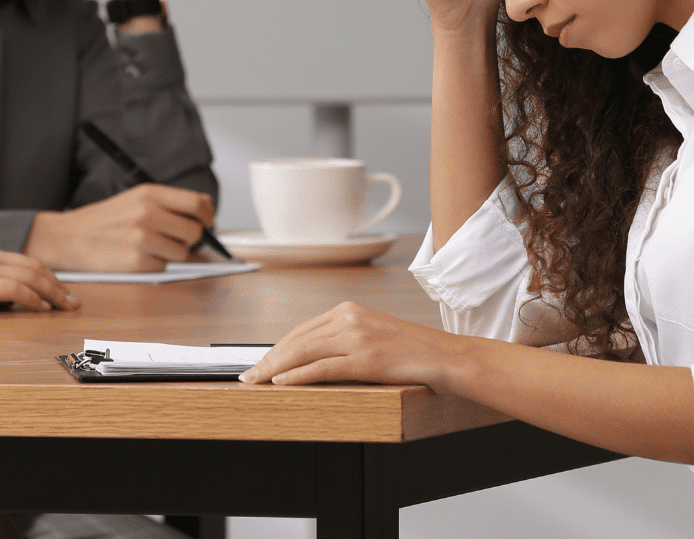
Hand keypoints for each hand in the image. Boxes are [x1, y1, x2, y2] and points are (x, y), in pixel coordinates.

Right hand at [0, 241, 78, 313]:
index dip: (45, 276)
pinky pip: (16, 290)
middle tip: (72, 301)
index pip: (23, 261)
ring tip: (66, 307)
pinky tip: (41, 309)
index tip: (58, 289)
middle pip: (34, 266)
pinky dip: (33, 299)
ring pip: (31, 276)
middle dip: (57, 285)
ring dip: (52, 293)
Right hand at [26, 184, 214, 271]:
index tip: (207, 221)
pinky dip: (155, 265)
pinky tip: (137, 257)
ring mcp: (142, 238)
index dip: (208, 215)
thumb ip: (170, 201)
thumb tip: (206, 205)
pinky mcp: (137, 262)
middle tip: (174, 238)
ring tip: (150, 247)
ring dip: (172, 254)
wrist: (68, 237)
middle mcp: (147, 213)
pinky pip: (164, 267)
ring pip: (182, 252)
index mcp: (149, 194)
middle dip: (190, 238)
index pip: (197, 203)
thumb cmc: (103, 220)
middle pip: (194, 231)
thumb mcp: (136, 198)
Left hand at [240, 301, 474, 390]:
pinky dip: (298, 376)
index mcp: (349, 310)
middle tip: (249, 375)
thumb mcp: (373, 335)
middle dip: (269, 359)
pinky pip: (323, 368)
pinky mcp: (366, 358)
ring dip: (274, 368)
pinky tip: (281, 383)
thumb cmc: (410, 351)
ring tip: (256, 382)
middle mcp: (350, 317)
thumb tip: (310, 358)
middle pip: (297, 339)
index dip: (277, 348)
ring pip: (304, 352)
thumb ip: (344, 340)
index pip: (302, 329)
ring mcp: (358, 337)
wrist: (445, 357)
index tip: (261, 363)